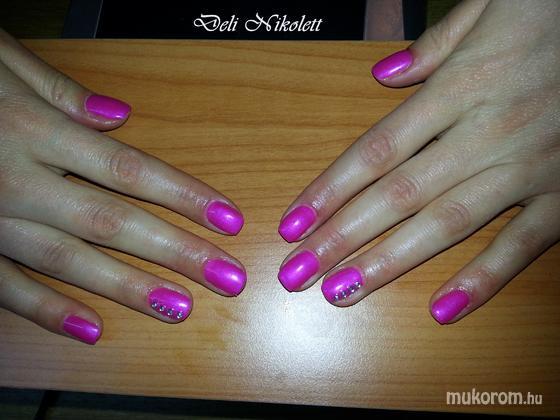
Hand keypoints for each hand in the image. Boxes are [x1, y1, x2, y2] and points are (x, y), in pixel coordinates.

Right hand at [0, 29, 245, 343]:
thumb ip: (58, 90)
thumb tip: (120, 117)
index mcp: (30, 129)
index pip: (128, 169)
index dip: (183, 195)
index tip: (229, 220)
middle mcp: (15, 179)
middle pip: (112, 223)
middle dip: (175, 253)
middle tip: (227, 279)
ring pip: (67, 261)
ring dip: (126, 289)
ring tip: (178, 309)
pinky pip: (4, 285)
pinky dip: (45, 310)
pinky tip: (90, 330)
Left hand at [277, 0, 559, 323]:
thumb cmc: (555, 14)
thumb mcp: (492, 6)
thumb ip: (435, 44)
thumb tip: (381, 73)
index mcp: (462, 86)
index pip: (376, 150)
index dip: (328, 190)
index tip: (292, 225)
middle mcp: (488, 132)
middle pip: (397, 195)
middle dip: (341, 238)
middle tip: (297, 274)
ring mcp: (528, 167)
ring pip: (447, 224)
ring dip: (389, 263)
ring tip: (341, 293)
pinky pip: (523, 245)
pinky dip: (485, 279)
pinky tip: (443, 310)